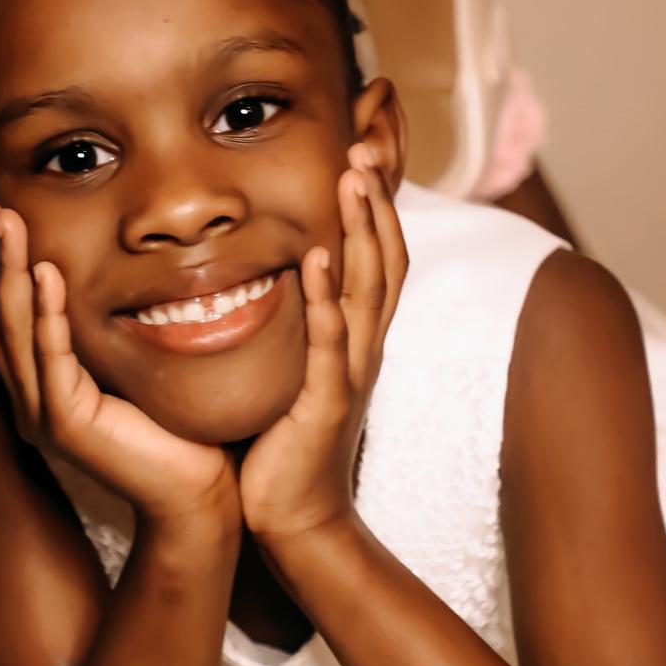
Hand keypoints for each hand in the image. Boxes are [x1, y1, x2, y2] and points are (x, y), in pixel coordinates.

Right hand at [0, 204, 239, 531]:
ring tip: (3, 220)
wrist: (198, 490)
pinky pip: (53, 360)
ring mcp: (42, 414)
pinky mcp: (67, 426)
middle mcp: (30, 397)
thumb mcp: (133, 359)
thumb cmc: (176, 426)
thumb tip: (115, 268)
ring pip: (13, 330)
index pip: (2, 310)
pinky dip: (47, 314)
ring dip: (7, 270)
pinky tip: (45, 273)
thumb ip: (110, 323)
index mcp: (40, 382)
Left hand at [238, 146, 407, 546]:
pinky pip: (331, 343)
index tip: (361, 156)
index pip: (380, 259)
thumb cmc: (285, 441)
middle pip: (386, 260)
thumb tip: (279, 269)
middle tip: (363, 148)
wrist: (292, 516)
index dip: (378, 208)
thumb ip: (299, 321)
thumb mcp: (297, 366)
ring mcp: (349, 373)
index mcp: (358, 337)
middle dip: (377, 203)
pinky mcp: (324, 403)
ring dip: (362, 232)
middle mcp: (364, 347)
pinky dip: (326, 300)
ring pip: (368, 290)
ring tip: (351, 181)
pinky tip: (315, 261)